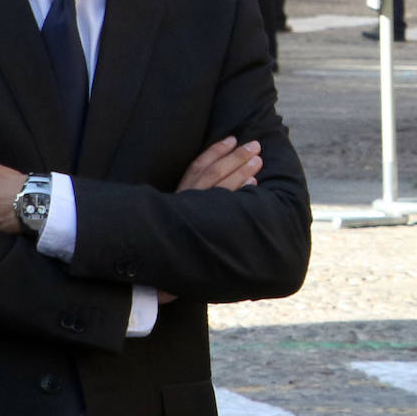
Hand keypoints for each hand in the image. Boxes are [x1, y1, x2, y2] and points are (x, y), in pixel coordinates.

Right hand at [158, 138, 262, 304]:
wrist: (157, 277)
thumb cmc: (172, 246)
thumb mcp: (180, 216)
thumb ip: (195, 201)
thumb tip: (220, 187)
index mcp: (178, 196)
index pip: (197, 166)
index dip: (215, 151)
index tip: (232, 138)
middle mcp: (184, 202)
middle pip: (212, 172)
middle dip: (235, 157)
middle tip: (255, 145)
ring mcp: (193, 215)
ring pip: (220, 186)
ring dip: (241, 171)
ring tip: (259, 160)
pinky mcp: (202, 228)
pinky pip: (224, 206)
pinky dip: (240, 193)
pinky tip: (254, 185)